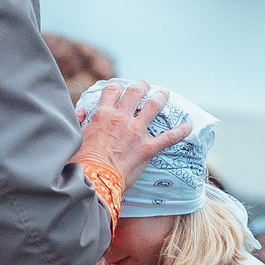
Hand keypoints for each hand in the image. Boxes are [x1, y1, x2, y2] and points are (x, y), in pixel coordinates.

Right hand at [76, 82, 193, 182]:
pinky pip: (169, 137)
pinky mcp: (148, 148)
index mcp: (103, 114)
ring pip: (153, 106)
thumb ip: (80, 121)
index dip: (118, 87)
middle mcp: (121, 118)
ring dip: (161, 97)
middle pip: (135, 92)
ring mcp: (136, 132)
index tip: (121, 88)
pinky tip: (189, 126)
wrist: (94, 180)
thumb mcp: (76, 136)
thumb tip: (83, 111)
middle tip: (145, 85)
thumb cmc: (81, 162)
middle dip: (141, 85)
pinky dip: (180, 131)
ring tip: (165, 94)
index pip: (113, 91)